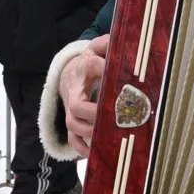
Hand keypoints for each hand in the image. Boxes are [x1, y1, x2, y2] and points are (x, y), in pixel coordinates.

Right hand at [61, 35, 109, 156]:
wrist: (70, 75)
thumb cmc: (90, 63)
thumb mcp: (97, 48)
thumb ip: (107, 43)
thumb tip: (123, 40)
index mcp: (84, 68)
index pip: (91, 65)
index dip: (103, 69)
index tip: (120, 74)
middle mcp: (74, 91)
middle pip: (76, 105)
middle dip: (94, 113)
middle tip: (114, 117)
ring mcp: (71, 110)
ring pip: (73, 124)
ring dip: (90, 132)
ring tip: (108, 137)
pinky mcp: (72, 123)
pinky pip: (72, 140)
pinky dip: (82, 149)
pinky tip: (97, 153)